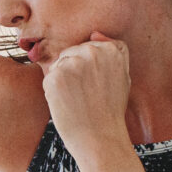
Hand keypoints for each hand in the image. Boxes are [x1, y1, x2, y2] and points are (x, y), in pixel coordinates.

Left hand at [43, 34, 131, 154]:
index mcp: (111, 49)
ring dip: (63, 81)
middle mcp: (92, 51)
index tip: (96, 86)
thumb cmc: (111, 110)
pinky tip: (67, 105)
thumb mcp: (122, 77)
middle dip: (74, 72)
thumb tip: (95, 32)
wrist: (100, 139)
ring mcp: (72, 63)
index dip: (90, 69)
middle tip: (87, 96)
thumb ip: (113, 52)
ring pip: (59, 65)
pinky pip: (49, 78)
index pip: (90, 47)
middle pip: (72, 53)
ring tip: (78, 100)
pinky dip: (53, 92)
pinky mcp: (54, 76)